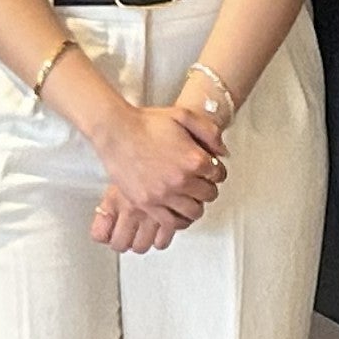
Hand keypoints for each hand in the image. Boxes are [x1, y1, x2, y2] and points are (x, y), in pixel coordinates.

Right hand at [79, 89, 221, 252]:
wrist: (115, 132)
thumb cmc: (146, 122)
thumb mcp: (183, 115)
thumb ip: (209, 132)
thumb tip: (223, 152)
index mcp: (194, 159)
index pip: (219, 174)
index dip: (216, 170)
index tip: (209, 170)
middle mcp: (181, 180)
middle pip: (209, 194)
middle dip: (207, 187)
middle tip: (199, 182)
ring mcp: (164, 195)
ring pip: (193, 212)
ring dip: (195, 204)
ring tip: (189, 197)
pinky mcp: (147, 204)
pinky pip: (171, 222)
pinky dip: (178, 219)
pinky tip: (176, 211)